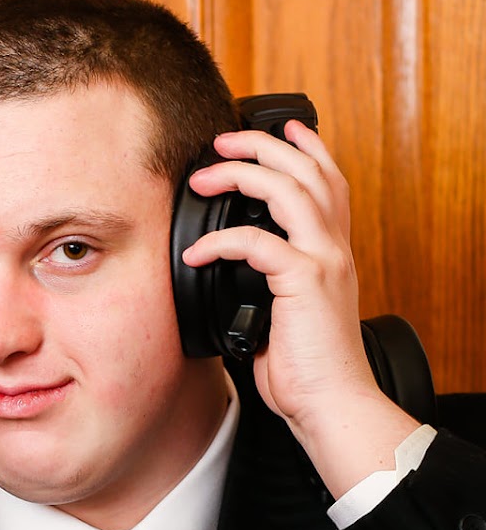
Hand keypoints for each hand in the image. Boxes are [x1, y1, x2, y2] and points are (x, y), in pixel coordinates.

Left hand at [180, 121, 418, 496]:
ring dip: (242, 173)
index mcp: (332, 252)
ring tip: (205, 174)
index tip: (279, 127)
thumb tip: (219, 277)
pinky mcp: (306, 282)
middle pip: (307, 170)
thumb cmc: (303, 369)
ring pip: (289, 190)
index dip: (306, 147)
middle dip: (263, 145)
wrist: (331, 403)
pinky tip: (196, 252)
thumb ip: (262, 285)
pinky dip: (221, 240)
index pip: (328, 180)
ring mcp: (324, 261)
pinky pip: (258, 242)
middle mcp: (334, 248)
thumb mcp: (279, 315)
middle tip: (221, 141)